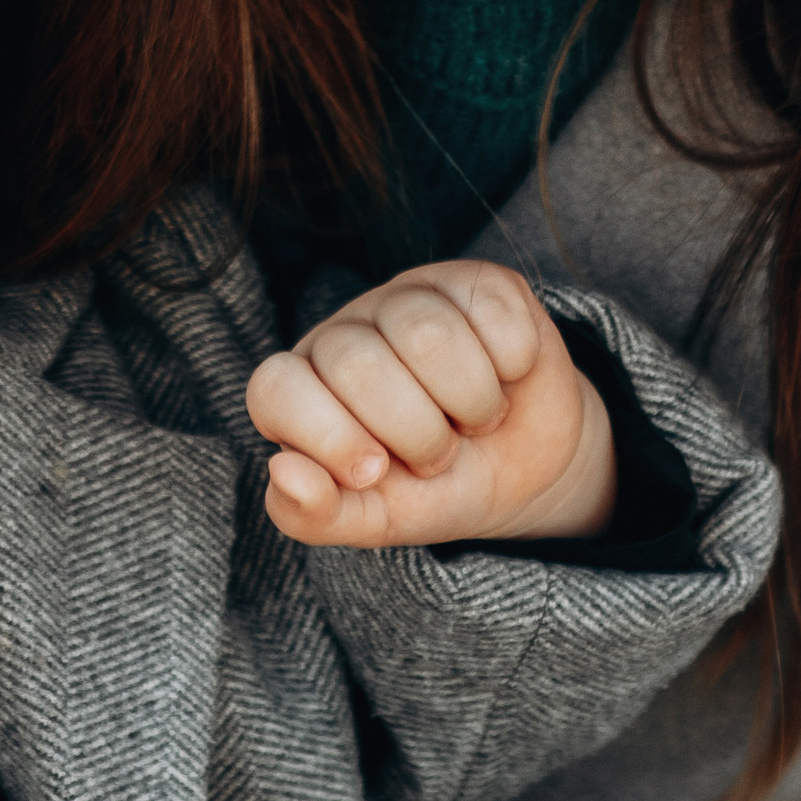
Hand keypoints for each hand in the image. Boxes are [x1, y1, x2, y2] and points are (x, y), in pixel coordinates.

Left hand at [244, 259, 616, 547]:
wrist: (524, 473)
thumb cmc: (432, 492)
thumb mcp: (371, 521)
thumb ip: (311, 516)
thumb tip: (282, 471)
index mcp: (300, 389)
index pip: (276, 388)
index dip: (327, 436)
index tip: (375, 472)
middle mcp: (345, 334)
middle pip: (358, 364)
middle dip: (416, 433)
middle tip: (439, 455)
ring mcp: (406, 299)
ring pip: (427, 333)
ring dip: (471, 400)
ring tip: (474, 419)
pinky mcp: (472, 280)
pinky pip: (489, 307)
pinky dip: (513, 362)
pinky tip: (507, 376)